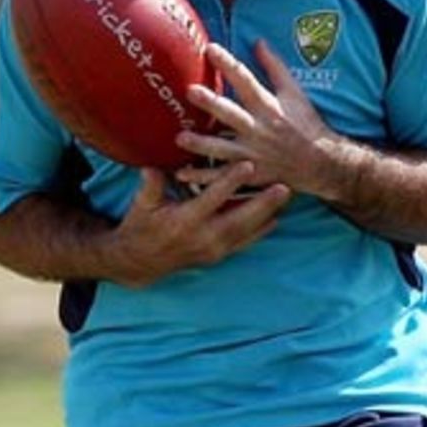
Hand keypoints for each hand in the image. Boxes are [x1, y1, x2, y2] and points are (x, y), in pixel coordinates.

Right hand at [103, 162, 289, 287]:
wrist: (141, 261)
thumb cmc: (141, 227)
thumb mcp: (142, 204)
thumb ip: (151, 185)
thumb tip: (153, 167)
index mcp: (185, 221)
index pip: (213, 198)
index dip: (231, 181)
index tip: (248, 165)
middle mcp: (203, 238)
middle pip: (240, 218)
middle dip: (263, 203)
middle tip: (284, 187)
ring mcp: (213, 250)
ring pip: (246, 231)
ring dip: (267, 215)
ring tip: (285, 198)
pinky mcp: (218, 256)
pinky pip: (243, 243)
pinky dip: (260, 232)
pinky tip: (275, 219)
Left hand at [175, 39, 356, 204]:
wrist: (322, 163)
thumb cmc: (307, 124)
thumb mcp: (295, 93)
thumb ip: (274, 67)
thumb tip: (257, 41)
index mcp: (268, 106)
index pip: (246, 80)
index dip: (228, 64)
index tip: (210, 49)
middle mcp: (259, 129)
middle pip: (231, 113)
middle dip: (211, 103)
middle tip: (190, 91)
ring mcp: (254, 154)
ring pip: (223, 149)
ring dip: (201, 144)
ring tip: (180, 138)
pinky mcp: (252, 174)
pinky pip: (224, 177)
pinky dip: (204, 177)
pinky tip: (183, 174)